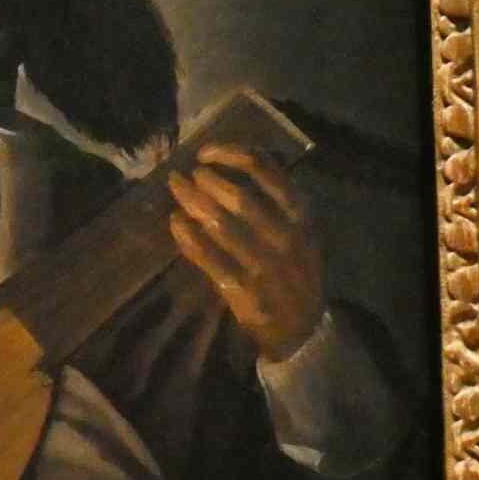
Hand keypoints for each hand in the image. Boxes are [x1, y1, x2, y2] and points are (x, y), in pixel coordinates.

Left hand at [168, 141, 324, 358]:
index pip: (267, 170)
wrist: (303, 326)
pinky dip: (189, 237)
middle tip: (185, 175)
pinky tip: (175, 223)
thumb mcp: (299, 230)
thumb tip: (225, 169)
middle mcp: (285, 236)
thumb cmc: (294, 269)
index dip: (231, 154)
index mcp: (301, 215)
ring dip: (192, 203)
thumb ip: (274, 202)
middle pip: (240, 196)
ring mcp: (265, 264)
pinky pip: (210, 258)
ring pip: (221, 225)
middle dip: (206, 180)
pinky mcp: (245, 289)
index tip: (205, 152)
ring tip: (176, 190)